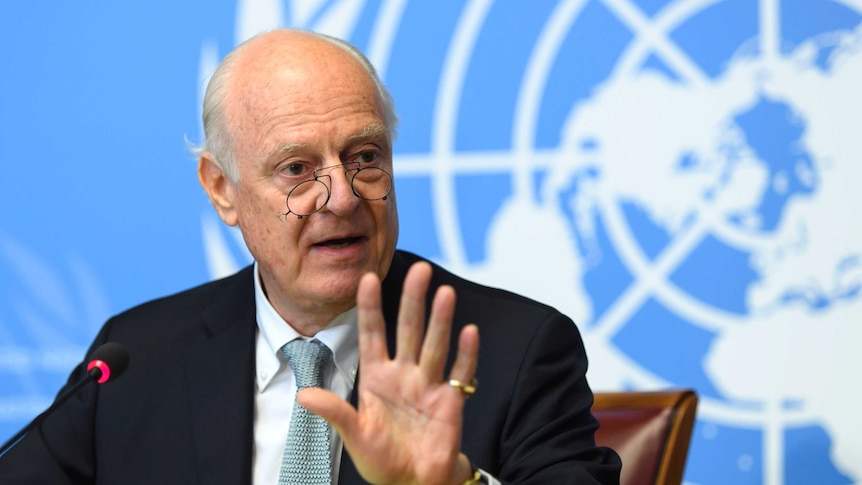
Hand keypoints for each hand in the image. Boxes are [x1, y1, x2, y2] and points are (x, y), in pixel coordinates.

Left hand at [298, 261, 479, 484]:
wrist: (413, 483)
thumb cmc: (381, 460)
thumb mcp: (353, 435)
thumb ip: (334, 412)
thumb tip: (301, 395)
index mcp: (376, 377)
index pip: (373, 334)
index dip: (370, 307)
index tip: (367, 278)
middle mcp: (404, 374)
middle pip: (409, 329)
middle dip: (412, 300)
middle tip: (419, 269)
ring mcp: (428, 385)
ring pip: (434, 344)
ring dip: (440, 319)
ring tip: (444, 291)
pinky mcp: (451, 400)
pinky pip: (460, 372)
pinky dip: (465, 353)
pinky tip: (468, 331)